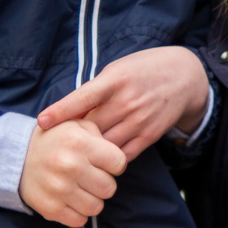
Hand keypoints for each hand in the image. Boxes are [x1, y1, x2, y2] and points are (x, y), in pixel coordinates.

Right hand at [19, 118, 126, 225]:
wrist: (16, 156)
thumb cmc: (55, 140)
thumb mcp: (77, 125)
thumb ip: (101, 136)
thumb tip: (117, 159)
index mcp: (80, 143)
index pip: (119, 163)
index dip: (114, 164)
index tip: (103, 162)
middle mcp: (70, 166)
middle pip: (109, 188)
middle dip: (103, 183)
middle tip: (90, 177)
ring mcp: (59, 189)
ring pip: (97, 207)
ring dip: (92, 199)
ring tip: (80, 188)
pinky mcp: (50, 208)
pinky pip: (79, 220)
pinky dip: (77, 212)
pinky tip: (70, 199)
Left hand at [36, 47, 210, 159]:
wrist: (185, 77)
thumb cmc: (144, 70)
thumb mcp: (118, 69)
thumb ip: (96, 89)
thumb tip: (70, 111)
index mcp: (115, 80)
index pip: (83, 97)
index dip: (61, 110)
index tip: (42, 122)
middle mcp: (127, 101)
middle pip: (91, 127)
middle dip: (74, 136)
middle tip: (59, 143)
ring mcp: (139, 120)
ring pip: (105, 144)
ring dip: (90, 150)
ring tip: (78, 153)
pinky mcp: (150, 135)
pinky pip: (123, 155)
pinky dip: (109, 158)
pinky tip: (100, 158)